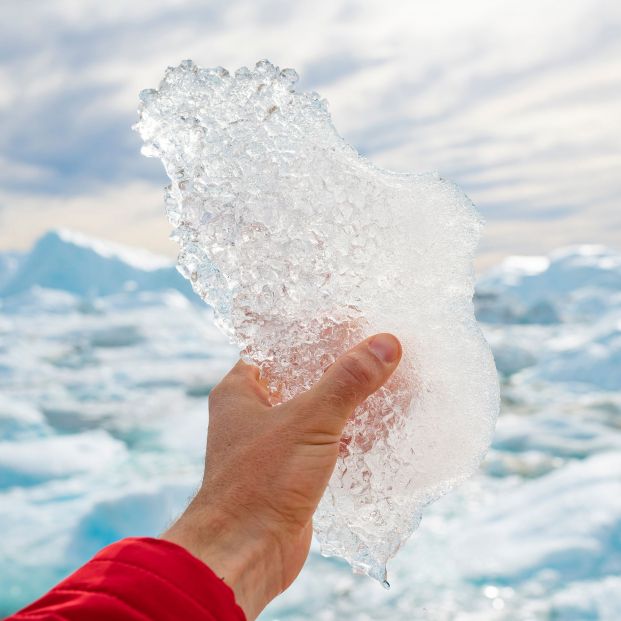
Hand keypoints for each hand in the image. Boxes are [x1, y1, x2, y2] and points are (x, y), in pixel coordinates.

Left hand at [162, 333, 401, 619]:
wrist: (245, 555)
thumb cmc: (262, 481)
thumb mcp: (309, 422)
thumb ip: (347, 382)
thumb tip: (386, 343)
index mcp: (242, 389)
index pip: (281, 346)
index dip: (315, 333)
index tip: (353, 322)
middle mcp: (254, 412)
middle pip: (303, 377)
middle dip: (340, 368)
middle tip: (378, 351)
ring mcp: (273, 444)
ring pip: (317, 411)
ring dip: (349, 402)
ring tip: (388, 382)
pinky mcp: (291, 471)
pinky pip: (325, 442)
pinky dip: (350, 434)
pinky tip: (381, 426)